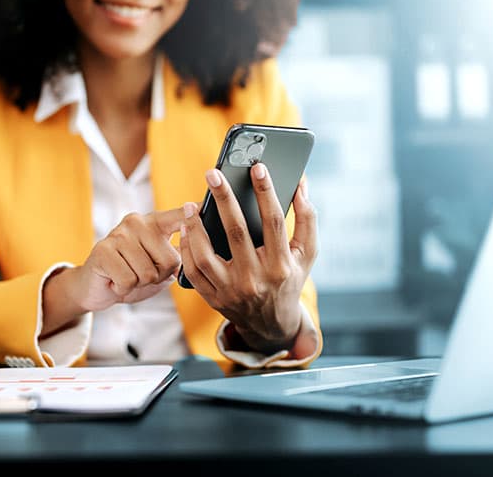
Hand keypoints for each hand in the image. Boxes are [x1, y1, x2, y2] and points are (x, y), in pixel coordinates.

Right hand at [42, 208, 184, 335]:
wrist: (97, 287)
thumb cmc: (132, 275)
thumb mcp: (160, 267)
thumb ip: (177, 258)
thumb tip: (196, 252)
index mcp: (155, 223)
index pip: (178, 216)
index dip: (193, 213)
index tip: (201, 205)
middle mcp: (137, 222)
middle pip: (170, 260)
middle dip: (159, 277)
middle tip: (140, 273)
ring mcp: (119, 234)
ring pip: (148, 273)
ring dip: (139, 283)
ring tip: (127, 275)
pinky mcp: (103, 250)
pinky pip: (128, 280)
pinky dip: (123, 288)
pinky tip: (115, 280)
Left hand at [179, 163, 317, 354]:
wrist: (271, 324)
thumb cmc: (289, 278)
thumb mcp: (306, 254)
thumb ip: (307, 219)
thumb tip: (301, 184)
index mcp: (281, 265)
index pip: (273, 222)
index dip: (266, 192)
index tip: (257, 167)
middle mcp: (256, 279)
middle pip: (236, 232)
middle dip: (224, 198)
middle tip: (212, 173)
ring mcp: (231, 290)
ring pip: (206, 255)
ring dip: (195, 226)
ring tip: (191, 205)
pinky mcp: (213, 298)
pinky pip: (193, 271)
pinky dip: (186, 248)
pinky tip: (186, 229)